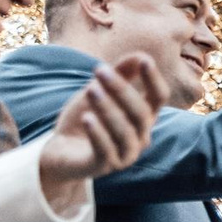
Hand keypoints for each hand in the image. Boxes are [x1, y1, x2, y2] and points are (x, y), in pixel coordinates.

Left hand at [36, 55, 167, 210]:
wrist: (62, 151)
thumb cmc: (87, 119)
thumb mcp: (100, 93)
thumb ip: (120, 75)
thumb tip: (139, 55)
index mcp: (144, 117)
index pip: (158, 98)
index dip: (154, 80)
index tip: (144, 60)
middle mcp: (141, 136)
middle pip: (141, 113)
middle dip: (122, 90)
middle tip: (100, 70)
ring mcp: (125, 153)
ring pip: (124, 131)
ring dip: (108, 109)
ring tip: (91, 90)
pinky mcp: (105, 166)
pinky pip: (106, 150)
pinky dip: (97, 134)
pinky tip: (86, 118)